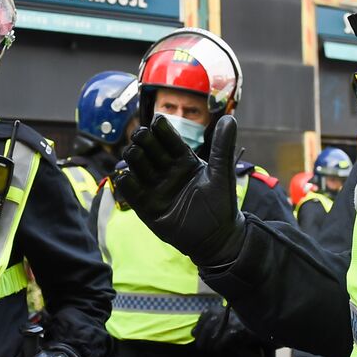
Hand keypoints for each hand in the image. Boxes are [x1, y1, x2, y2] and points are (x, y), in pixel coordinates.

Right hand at [115, 115, 246, 266]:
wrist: (217, 238)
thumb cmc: (221, 205)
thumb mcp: (222, 174)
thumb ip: (223, 147)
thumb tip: (230, 118)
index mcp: (183, 159)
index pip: (168, 138)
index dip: (161, 129)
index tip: (157, 122)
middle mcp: (166, 170)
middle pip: (148, 148)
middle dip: (142, 139)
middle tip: (142, 136)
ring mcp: (155, 187)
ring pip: (137, 165)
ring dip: (133, 156)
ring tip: (134, 152)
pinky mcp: (147, 207)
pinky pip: (131, 191)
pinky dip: (126, 182)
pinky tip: (126, 175)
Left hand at [191, 306, 256, 356]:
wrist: (251, 324)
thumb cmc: (230, 323)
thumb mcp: (216, 321)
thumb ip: (204, 325)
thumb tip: (193, 333)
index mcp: (214, 309)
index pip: (201, 321)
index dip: (197, 331)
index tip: (196, 339)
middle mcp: (221, 312)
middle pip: (207, 328)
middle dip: (202, 340)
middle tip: (202, 348)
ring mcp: (230, 320)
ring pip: (213, 334)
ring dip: (209, 344)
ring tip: (209, 349)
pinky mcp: (237, 329)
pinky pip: (223, 339)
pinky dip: (218, 345)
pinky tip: (217, 348)